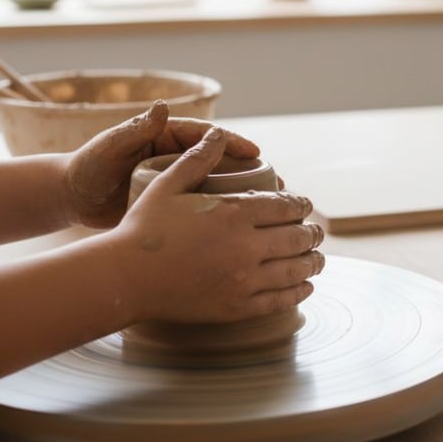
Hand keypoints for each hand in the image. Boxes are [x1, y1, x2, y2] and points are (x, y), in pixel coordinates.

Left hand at [61, 101, 260, 228]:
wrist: (72, 198)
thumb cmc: (88, 167)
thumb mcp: (111, 147)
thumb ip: (136, 129)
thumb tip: (163, 106)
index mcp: (166, 137)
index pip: (208, 137)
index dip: (234, 143)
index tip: (256, 152)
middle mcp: (177, 158)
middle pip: (222, 162)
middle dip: (250, 172)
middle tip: (276, 184)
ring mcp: (177, 183)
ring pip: (219, 187)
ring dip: (243, 196)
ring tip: (270, 210)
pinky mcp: (173, 207)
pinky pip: (204, 209)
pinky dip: (224, 217)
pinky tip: (243, 231)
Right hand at [111, 127, 324, 323]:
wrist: (124, 278)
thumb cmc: (142, 229)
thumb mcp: (168, 185)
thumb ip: (198, 158)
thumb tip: (218, 133)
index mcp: (233, 213)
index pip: (285, 206)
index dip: (301, 204)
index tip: (305, 205)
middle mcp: (245, 247)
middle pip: (297, 238)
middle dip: (312, 233)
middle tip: (317, 232)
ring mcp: (243, 280)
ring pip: (295, 270)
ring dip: (313, 262)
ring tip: (318, 258)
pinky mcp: (236, 308)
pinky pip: (280, 300)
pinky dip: (299, 292)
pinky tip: (306, 286)